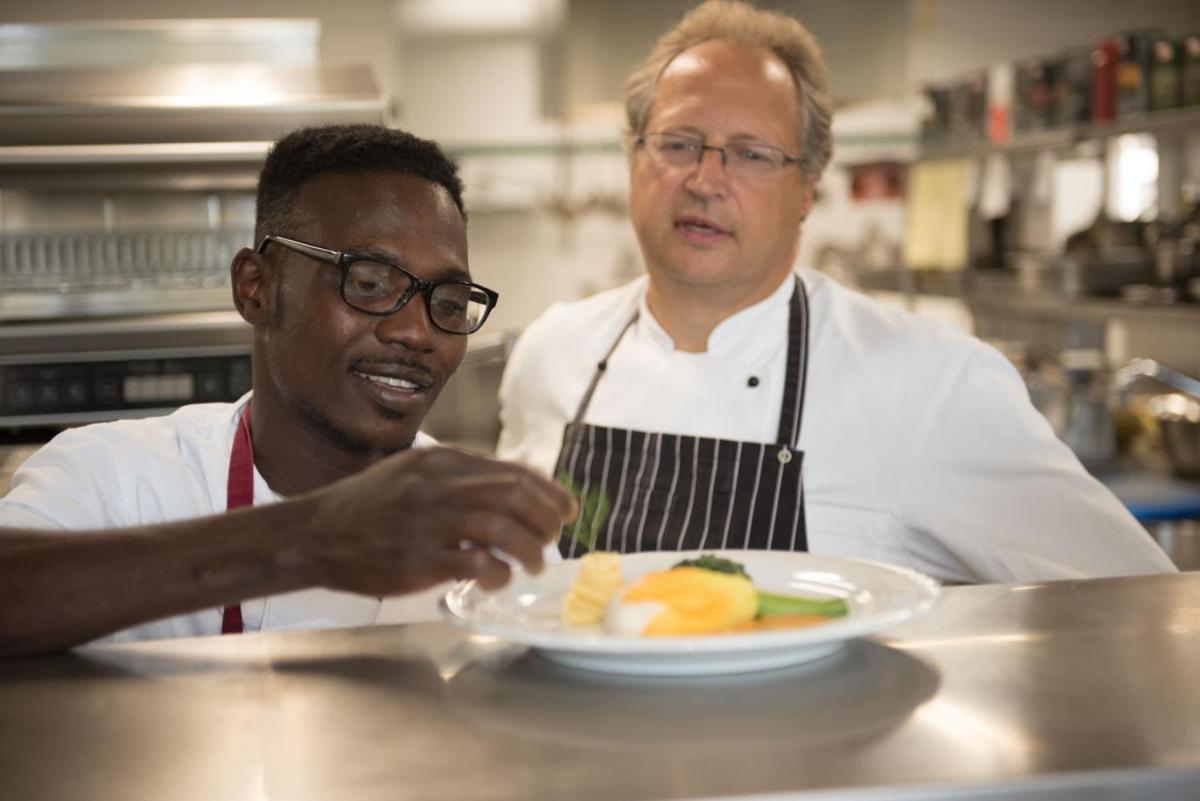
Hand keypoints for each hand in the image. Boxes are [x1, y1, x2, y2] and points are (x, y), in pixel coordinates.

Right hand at [303, 447, 576, 595]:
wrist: (314, 533)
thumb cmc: (369, 508)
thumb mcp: (415, 475)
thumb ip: (461, 479)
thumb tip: (515, 492)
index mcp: (442, 462)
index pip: (512, 472)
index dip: (549, 492)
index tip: (566, 510)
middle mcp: (438, 485)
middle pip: (515, 495)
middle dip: (546, 518)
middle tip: (555, 538)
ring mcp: (427, 521)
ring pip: (502, 527)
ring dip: (530, 548)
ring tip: (535, 564)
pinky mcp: (417, 558)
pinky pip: (474, 561)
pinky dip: (497, 571)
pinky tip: (497, 579)